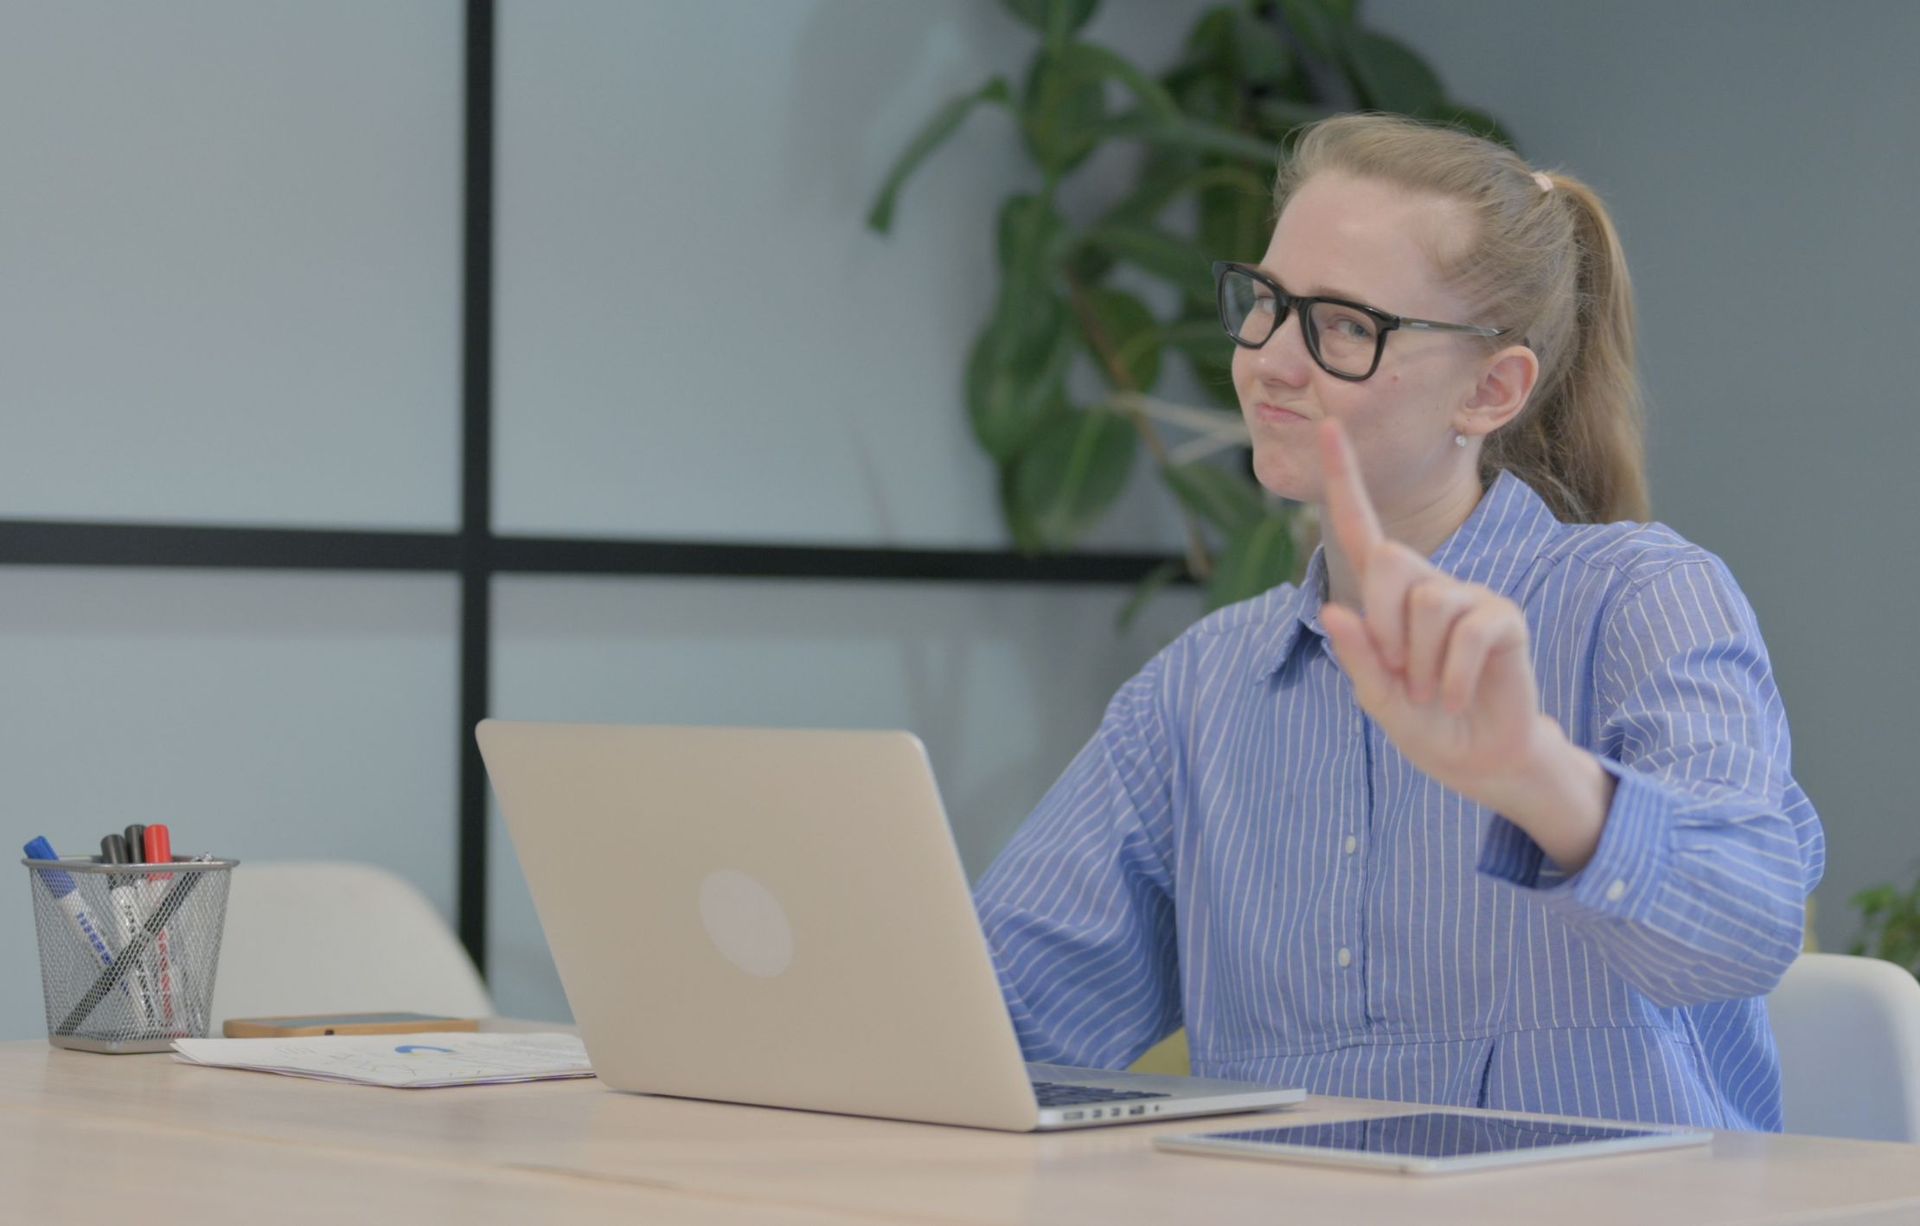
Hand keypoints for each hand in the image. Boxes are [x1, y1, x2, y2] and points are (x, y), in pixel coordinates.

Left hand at [1315, 421, 1607, 862]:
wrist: (1481, 760)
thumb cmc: (1427, 724)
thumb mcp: (1379, 698)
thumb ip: (1359, 658)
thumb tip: (1336, 611)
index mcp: (1388, 597)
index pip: (1360, 529)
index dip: (1344, 478)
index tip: (1329, 425)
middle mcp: (1428, 583)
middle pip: (1389, 561)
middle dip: (1385, 626)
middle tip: (1403, 676)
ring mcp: (1469, 597)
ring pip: (1428, 604)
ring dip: (1422, 665)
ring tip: (1435, 692)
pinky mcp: (1504, 619)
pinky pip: (1469, 633)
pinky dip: (1453, 678)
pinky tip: (1456, 699)